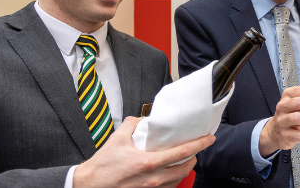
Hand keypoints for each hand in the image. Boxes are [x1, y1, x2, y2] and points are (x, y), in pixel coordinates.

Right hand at [74, 116, 215, 187]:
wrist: (90, 186)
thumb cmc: (103, 166)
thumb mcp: (117, 139)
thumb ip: (134, 124)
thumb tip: (146, 118)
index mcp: (148, 162)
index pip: (183, 152)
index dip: (200, 144)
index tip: (209, 138)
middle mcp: (154, 178)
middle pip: (186, 168)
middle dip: (194, 157)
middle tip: (195, 148)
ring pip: (179, 179)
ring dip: (185, 168)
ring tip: (184, 159)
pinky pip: (169, 187)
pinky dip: (174, 178)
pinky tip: (170, 171)